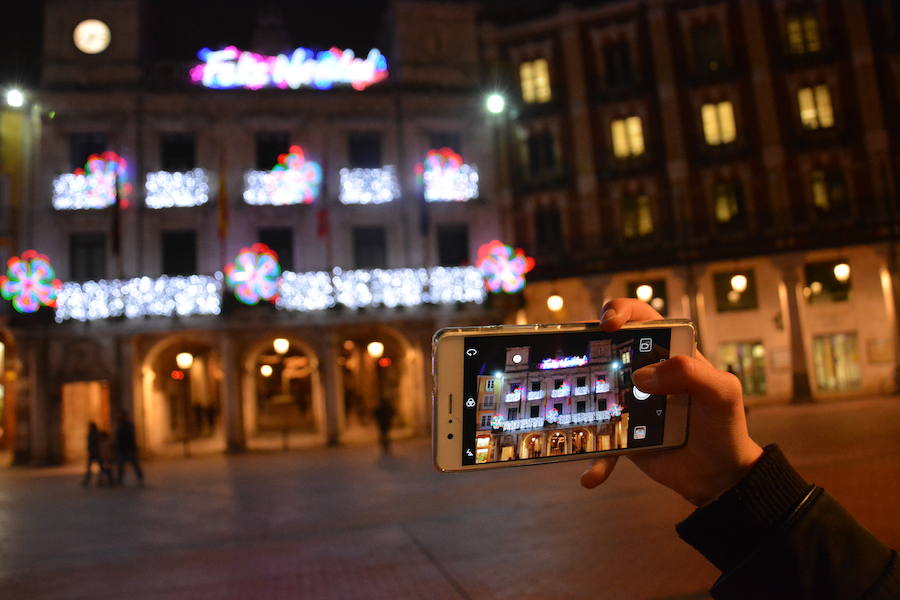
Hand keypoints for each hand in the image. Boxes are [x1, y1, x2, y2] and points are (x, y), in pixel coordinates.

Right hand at [580, 299, 762, 505]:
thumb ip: (691, 374)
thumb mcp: (722, 393)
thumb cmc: (724, 427)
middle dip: (587, 349)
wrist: (720, 476)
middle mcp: (644, 372)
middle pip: (607, 348)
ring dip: (580, 401)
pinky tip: (590, 479)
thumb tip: (642, 377)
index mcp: (669, 353)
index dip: (621, 311)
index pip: (641, 318)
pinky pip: (600, 442)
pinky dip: (595, 461)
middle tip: (579, 359)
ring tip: (571, 412)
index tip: (609, 324)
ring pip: (594, 392)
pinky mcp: (621, 434)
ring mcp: (629, 403)